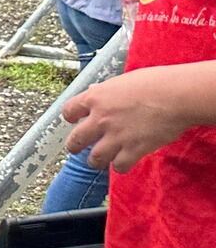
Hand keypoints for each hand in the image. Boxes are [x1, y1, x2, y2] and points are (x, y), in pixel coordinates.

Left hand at [63, 67, 197, 172]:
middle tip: (75, 148)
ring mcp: (116, 136)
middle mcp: (101, 119)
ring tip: (97, 161)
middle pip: (76, 139)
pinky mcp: (133, 150)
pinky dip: (120, 166)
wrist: (177, 96)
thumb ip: (107, 91)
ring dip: (95, 160)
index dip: (70, 117)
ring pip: (95, 157)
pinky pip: (119, 166)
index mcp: (96, 98)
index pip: (69, 110)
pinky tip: (122, 163)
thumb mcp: (123, 81)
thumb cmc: (156, 83)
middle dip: (74, 146)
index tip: (73, 120)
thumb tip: (96, 91)